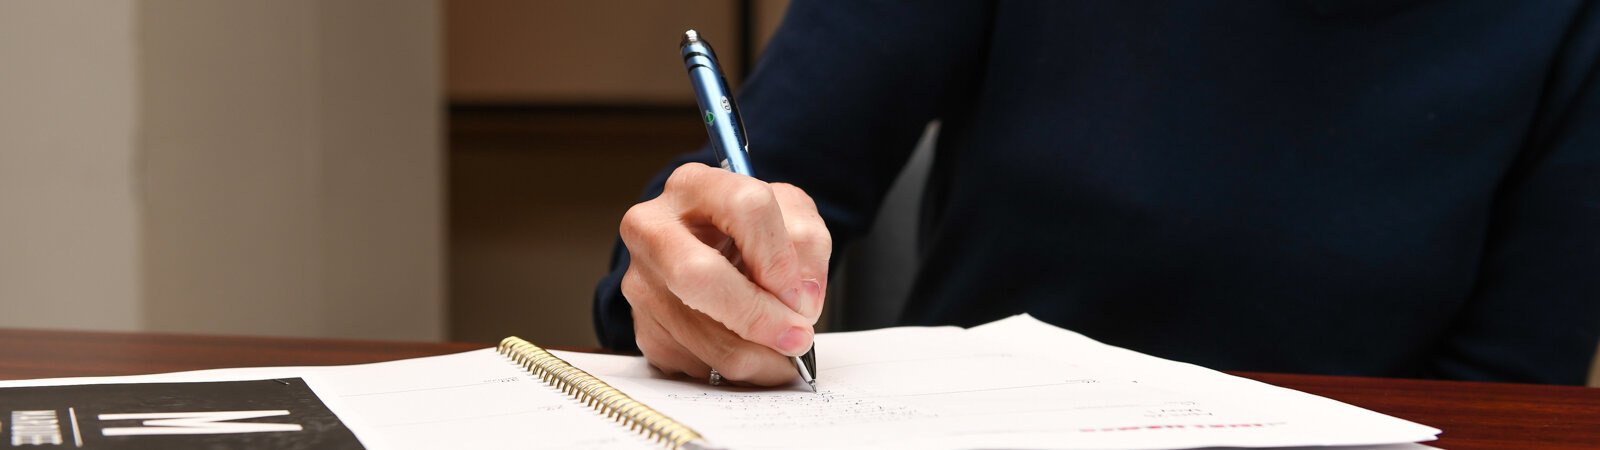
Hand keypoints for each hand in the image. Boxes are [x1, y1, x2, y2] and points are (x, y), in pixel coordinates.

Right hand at [619, 163, 830, 385]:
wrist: (708, 251)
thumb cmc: (749, 231)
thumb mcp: (790, 216)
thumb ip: (807, 245)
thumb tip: (800, 300)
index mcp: (694, 186)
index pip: (745, 208)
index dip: (779, 258)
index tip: (799, 294)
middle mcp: (653, 228)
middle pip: (699, 276)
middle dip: (759, 317)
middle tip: (796, 338)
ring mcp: (641, 281)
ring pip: (704, 336)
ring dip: (758, 355)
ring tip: (783, 349)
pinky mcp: (644, 329)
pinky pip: (698, 364)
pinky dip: (737, 368)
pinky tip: (749, 347)